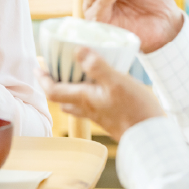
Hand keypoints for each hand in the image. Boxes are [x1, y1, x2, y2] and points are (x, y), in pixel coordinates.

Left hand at [40, 47, 163, 140]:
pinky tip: (99, 88)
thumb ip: (98, 67)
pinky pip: (91, 106)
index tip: (37, 66)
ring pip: (76, 104)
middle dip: (53, 84)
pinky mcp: (110, 118)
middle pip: (62, 98)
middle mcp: (88, 108)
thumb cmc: (135, 109)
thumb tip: (77, 50)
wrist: (151, 137)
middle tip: (52, 70)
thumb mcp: (117, 82)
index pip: (53, 91)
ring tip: (72, 77)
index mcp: (84, 99)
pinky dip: (87, 95)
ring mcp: (99, 115)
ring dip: (69, 91)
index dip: (43, 79)